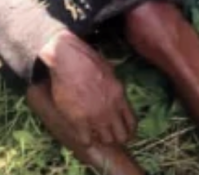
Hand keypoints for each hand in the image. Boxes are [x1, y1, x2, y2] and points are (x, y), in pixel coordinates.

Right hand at [38, 30, 135, 145]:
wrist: (67, 59)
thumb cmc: (87, 59)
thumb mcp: (109, 70)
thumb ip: (114, 86)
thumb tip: (116, 93)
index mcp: (119, 95)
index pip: (131, 123)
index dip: (128, 131)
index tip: (124, 133)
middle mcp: (110, 108)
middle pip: (121, 136)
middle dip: (116, 137)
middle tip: (108, 135)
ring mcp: (95, 116)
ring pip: (105, 140)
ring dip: (101, 138)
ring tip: (95, 134)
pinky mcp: (78, 120)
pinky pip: (86, 139)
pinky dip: (85, 139)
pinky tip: (82, 133)